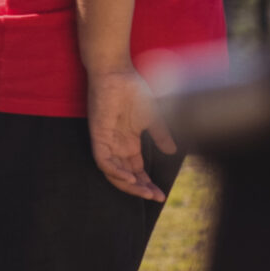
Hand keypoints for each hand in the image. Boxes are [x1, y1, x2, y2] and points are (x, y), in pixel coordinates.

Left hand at [85, 68, 178, 201]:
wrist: (117, 72)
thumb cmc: (133, 91)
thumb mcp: (153, 118)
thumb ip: (160, 135)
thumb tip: (172, 151)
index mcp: (128, 143)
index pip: (136, 170)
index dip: (147, 184)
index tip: (161, 195)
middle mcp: (116, 145)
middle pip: (125, 175)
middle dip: (140, 189)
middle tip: (155, 198)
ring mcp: (105, 140)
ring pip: (112, 172)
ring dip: (128, 184)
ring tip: (145, 192)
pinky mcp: (97, 134)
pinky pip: (102, 159)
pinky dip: (114, 171)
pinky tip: (129, 177)